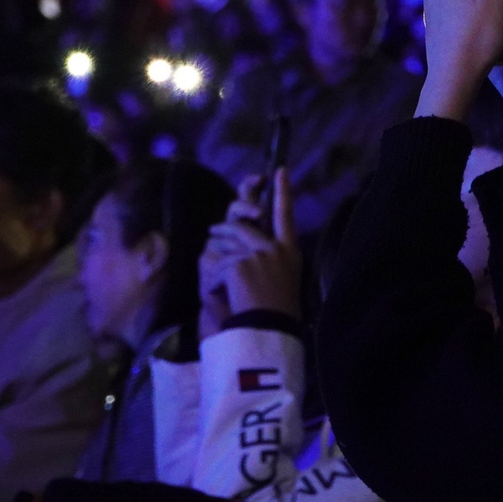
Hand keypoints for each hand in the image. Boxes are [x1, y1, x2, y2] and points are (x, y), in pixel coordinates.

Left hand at [210, 170, 301, 317]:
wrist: (270, 331)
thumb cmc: (277, 312)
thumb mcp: (283, 277)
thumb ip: (269, 255)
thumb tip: (249, 235)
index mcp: (290, 251)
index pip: (286, 214)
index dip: (283, 192)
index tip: (280, 170)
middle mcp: (276, 249)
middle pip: (244, 226)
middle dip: (225, 228)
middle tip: (213, 231)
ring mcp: (259, 255)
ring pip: (226, 243)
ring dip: (216, 257)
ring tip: (216, 278)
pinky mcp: (241, 264)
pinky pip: (217, 263)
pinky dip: (212, 279)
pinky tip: (216, 293)